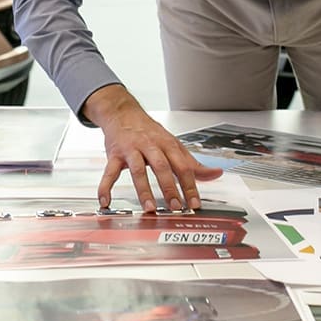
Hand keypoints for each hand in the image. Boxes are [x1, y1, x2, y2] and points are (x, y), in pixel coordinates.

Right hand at [84, 85, 222, 211]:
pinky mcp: (114, 153)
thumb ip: (193, 163)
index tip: (195, 203)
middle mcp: (150, 145)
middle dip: (170, 188)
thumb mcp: (174, 144)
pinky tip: (105, 202)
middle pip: (162, 167)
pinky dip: (105, 187)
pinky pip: (109, 171)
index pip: (183, 166)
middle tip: (176, 207)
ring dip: (144, 190)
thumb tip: (216, 174)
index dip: (190, 185)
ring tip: (149, 208)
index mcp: (168, 144)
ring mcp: (131, 149)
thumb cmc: (150, 132)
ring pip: (138, 170)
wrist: (123, 113)